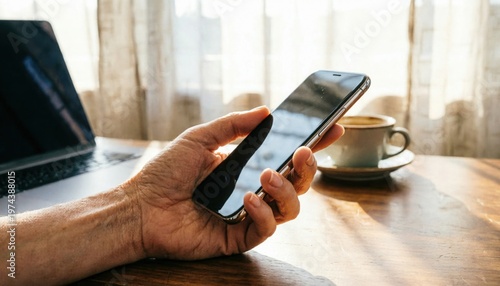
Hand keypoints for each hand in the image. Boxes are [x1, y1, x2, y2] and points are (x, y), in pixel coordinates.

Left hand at [125, 106, 343, 259]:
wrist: (139, 208)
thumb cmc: (164, 173)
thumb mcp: (199, 139)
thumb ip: (232, 125)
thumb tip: (265, 111)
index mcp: (244, 168)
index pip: (285, 156)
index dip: (312, 145)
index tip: (333, 129)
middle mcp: (251, 191)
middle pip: (296, 184)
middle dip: (307, 168)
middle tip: (303, 152)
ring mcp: (246, 216)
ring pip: (289, 208)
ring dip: (286, 189)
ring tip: (267, 175)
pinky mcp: (238, 238)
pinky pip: (266, 229)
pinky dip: (263, 213)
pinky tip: (248, 200)